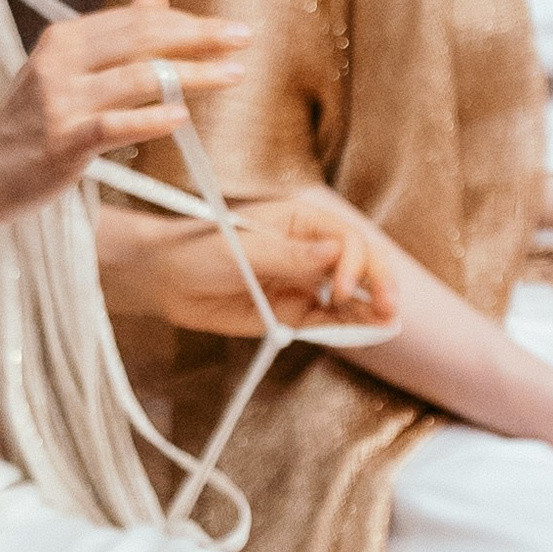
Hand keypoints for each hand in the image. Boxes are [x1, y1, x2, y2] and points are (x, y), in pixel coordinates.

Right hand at [0, 0, 250, 227]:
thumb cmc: (29, 124)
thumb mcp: (66, 71)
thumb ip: (113, 37)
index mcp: (65, 40)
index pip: (136, 21)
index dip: (187, 22)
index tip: (229, 28)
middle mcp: (62, 63)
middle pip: (142, 39)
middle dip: (199, 37)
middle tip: (243, 38)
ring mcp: (61, 101)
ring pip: (138, 79)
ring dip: (192, 75)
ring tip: (232, 75)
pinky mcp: (62, 141)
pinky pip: (114, 125)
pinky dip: (151, 119)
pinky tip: (182, 118)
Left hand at [130, 186, 402, 344]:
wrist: (162, 278)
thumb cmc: (196, 248)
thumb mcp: (242, 248)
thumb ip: (289, 254)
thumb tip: (336, 250)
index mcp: (299, 220)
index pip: (346, 238)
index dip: (355, 263)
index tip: (343, 288)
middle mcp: (308, 249)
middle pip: (359, 264)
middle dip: (378, 283)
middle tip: (389, 308)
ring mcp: (303, 281)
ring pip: (350, 294)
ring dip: (371, 306)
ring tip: (388, 323)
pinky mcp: (292, 310)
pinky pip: (328, 319)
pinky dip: (349, 325)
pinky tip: (368, 331)